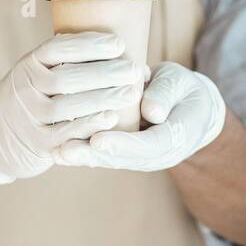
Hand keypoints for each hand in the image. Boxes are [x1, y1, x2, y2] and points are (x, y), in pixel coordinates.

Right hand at [0, 32, 148, 183]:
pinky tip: (111, 118)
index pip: (56, 49)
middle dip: (103, 72)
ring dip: (102, 98)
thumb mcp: (38, 73)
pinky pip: (64, 134)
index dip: (89, 45)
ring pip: (65, 106)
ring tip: (131, 92)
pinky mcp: (37, 143)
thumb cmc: (33, 98)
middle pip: (65, 78)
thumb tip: (117, 47)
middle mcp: (24, 89)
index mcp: (28, 65)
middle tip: (134, 69)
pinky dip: (88, 125)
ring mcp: (28, 117)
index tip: (119, 43)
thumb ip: (68, 61)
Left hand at [52, 62, 225, 171]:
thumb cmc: (184, 91)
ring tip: (56, 153)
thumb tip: (151, 111)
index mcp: (176, 139)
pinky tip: (56, 149)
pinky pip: (102, 153)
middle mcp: (155, 155)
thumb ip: (166, 95)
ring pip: (108, 159)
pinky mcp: (123, 152)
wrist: (189, 108)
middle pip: (123, 159)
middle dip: (93, 155)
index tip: (99, 140)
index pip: (149, 145)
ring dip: (82, 157)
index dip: (123, 144)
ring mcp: (138, 156)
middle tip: (66, 151)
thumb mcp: (182, 85)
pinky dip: (81, 150)